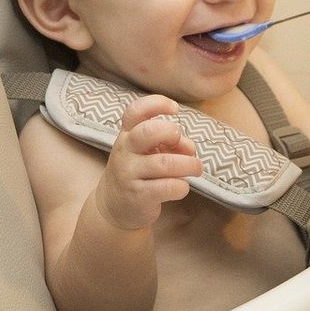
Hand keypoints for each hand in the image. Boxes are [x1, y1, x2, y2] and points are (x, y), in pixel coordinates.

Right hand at [95, 95, 202, 230]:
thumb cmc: (138, 171)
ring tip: (196, 168)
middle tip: (183, 143)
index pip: (135, 112)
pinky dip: (182, 186)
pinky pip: (167, 187)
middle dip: (172, 133)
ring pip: (164, 163)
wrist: (113, 206)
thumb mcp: (147, 152)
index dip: (156, 104)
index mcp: (127, 135)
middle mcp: (125, 151)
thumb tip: (189, 148)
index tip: (174, 108)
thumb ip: (168, 143)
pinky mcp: (138, 196)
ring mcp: (129, 174)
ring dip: (188, 164)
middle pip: (147, 132)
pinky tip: (181, 187)